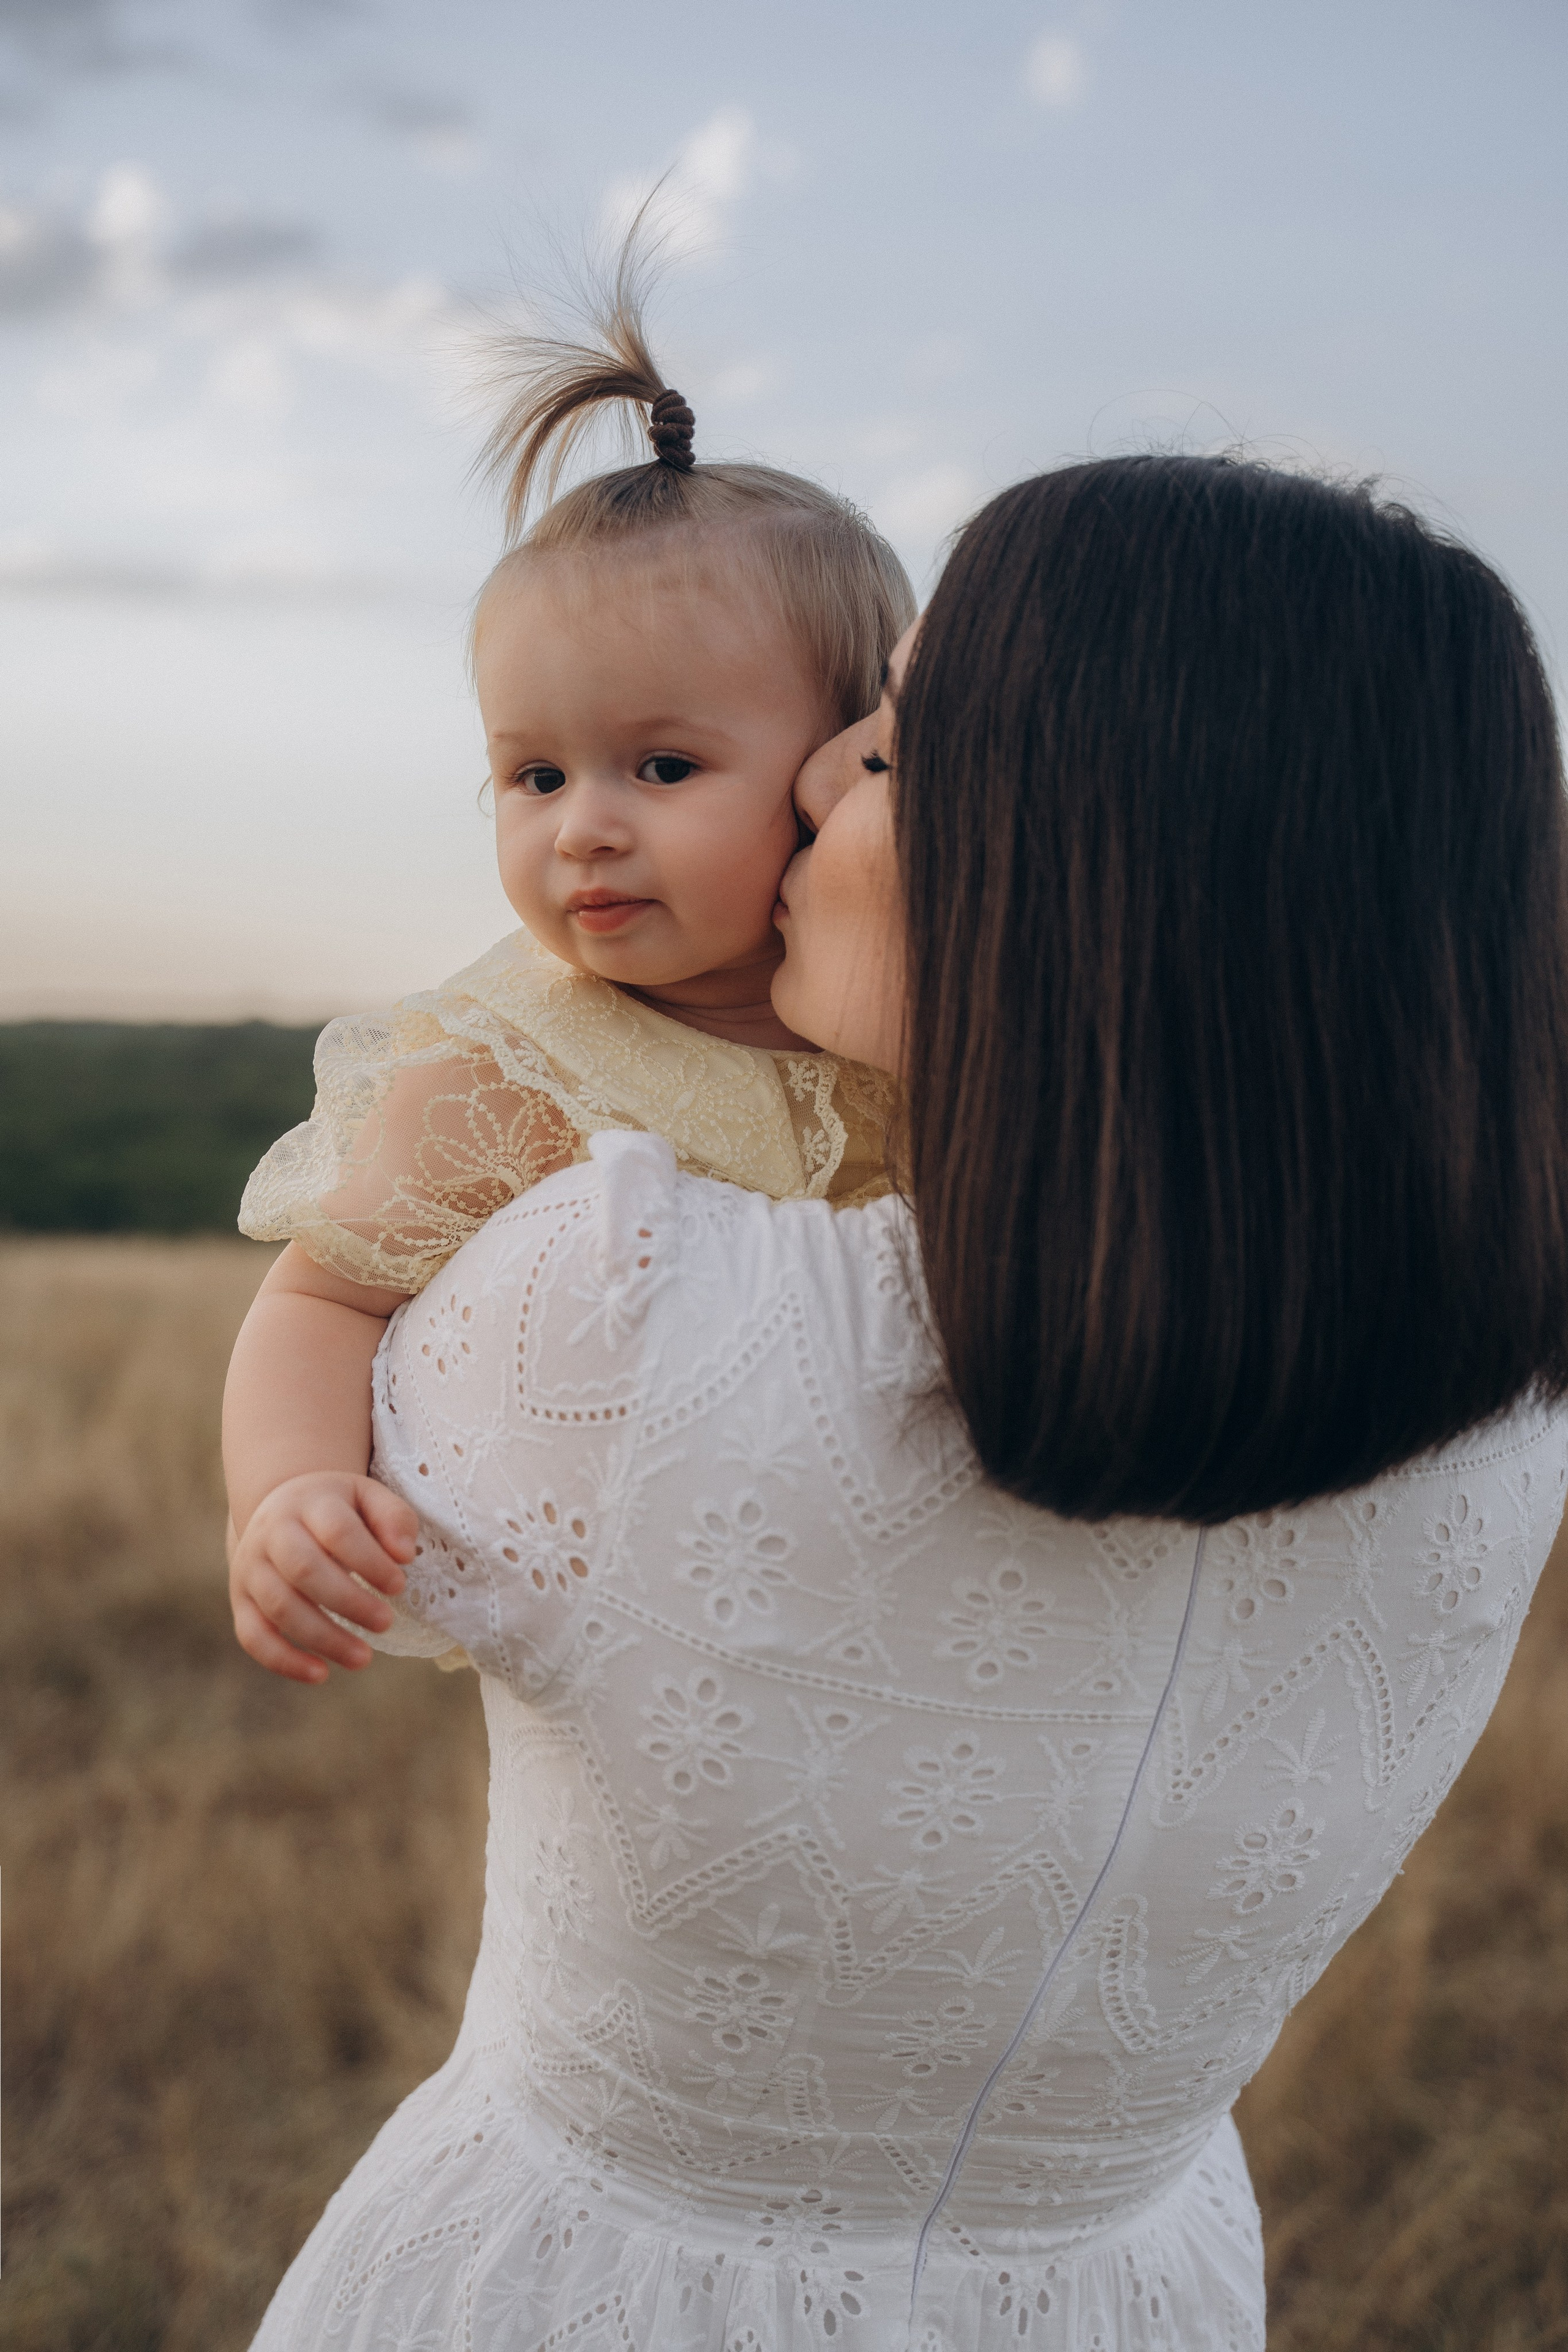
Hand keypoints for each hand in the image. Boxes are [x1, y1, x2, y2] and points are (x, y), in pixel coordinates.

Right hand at [230, 1472, 417, 1684]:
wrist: (281, 1507)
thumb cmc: (338, 1509)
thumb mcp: (368, 1497)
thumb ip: (393, 1519)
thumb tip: (404, 1555)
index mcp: (308, 1503)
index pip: (337, 1531)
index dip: (369, 1561)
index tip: (399, 1585)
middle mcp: (272, 1532)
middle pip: (303, 1569)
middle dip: (348, 1601)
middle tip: (386, 1623)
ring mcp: (250, 1567)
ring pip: (279, 1607)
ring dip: (323, 1637)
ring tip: (364, 1658)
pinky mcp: (241, 1600)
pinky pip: (252, 1636)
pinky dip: (283, 1660)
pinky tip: (320, 1675)